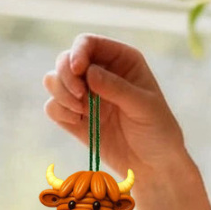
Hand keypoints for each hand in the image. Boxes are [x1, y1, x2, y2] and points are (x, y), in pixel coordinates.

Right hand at [42, 34, 188, 183]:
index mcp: (121, 61)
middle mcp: (100, 73)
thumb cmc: (157, 131)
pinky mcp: (75, 118)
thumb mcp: (144, 107)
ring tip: (81, 111)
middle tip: (80, 97)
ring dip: (61, 93)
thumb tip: (88, 73)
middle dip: (66, 76)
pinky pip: (53, 106)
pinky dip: (59, 111)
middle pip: (65, 59)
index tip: (78, 71)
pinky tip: (77, 122)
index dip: (78, 52)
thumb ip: (117, 88)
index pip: (88, 43)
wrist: (153, 166)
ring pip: (53, 80)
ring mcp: (85, 96)